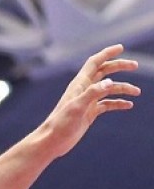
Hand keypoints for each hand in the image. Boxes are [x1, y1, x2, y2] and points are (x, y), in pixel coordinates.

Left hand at [38, 44, 139, 159]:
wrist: (52, 141)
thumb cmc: (61, 123)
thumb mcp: (78, 107)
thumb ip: (93, 93)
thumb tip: (110, 82)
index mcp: (79, 84)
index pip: (94, 63)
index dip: (107, 53)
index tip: (121, 47)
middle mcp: (84, 90)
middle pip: (104, 72)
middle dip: (119, 66)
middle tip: (135, 65)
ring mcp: (87, 101)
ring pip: (108, 89)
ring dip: (123, 88)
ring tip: (137, 92)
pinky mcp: (89, 113)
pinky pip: (107, 104)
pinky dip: (118, 103)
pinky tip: (128, 105)